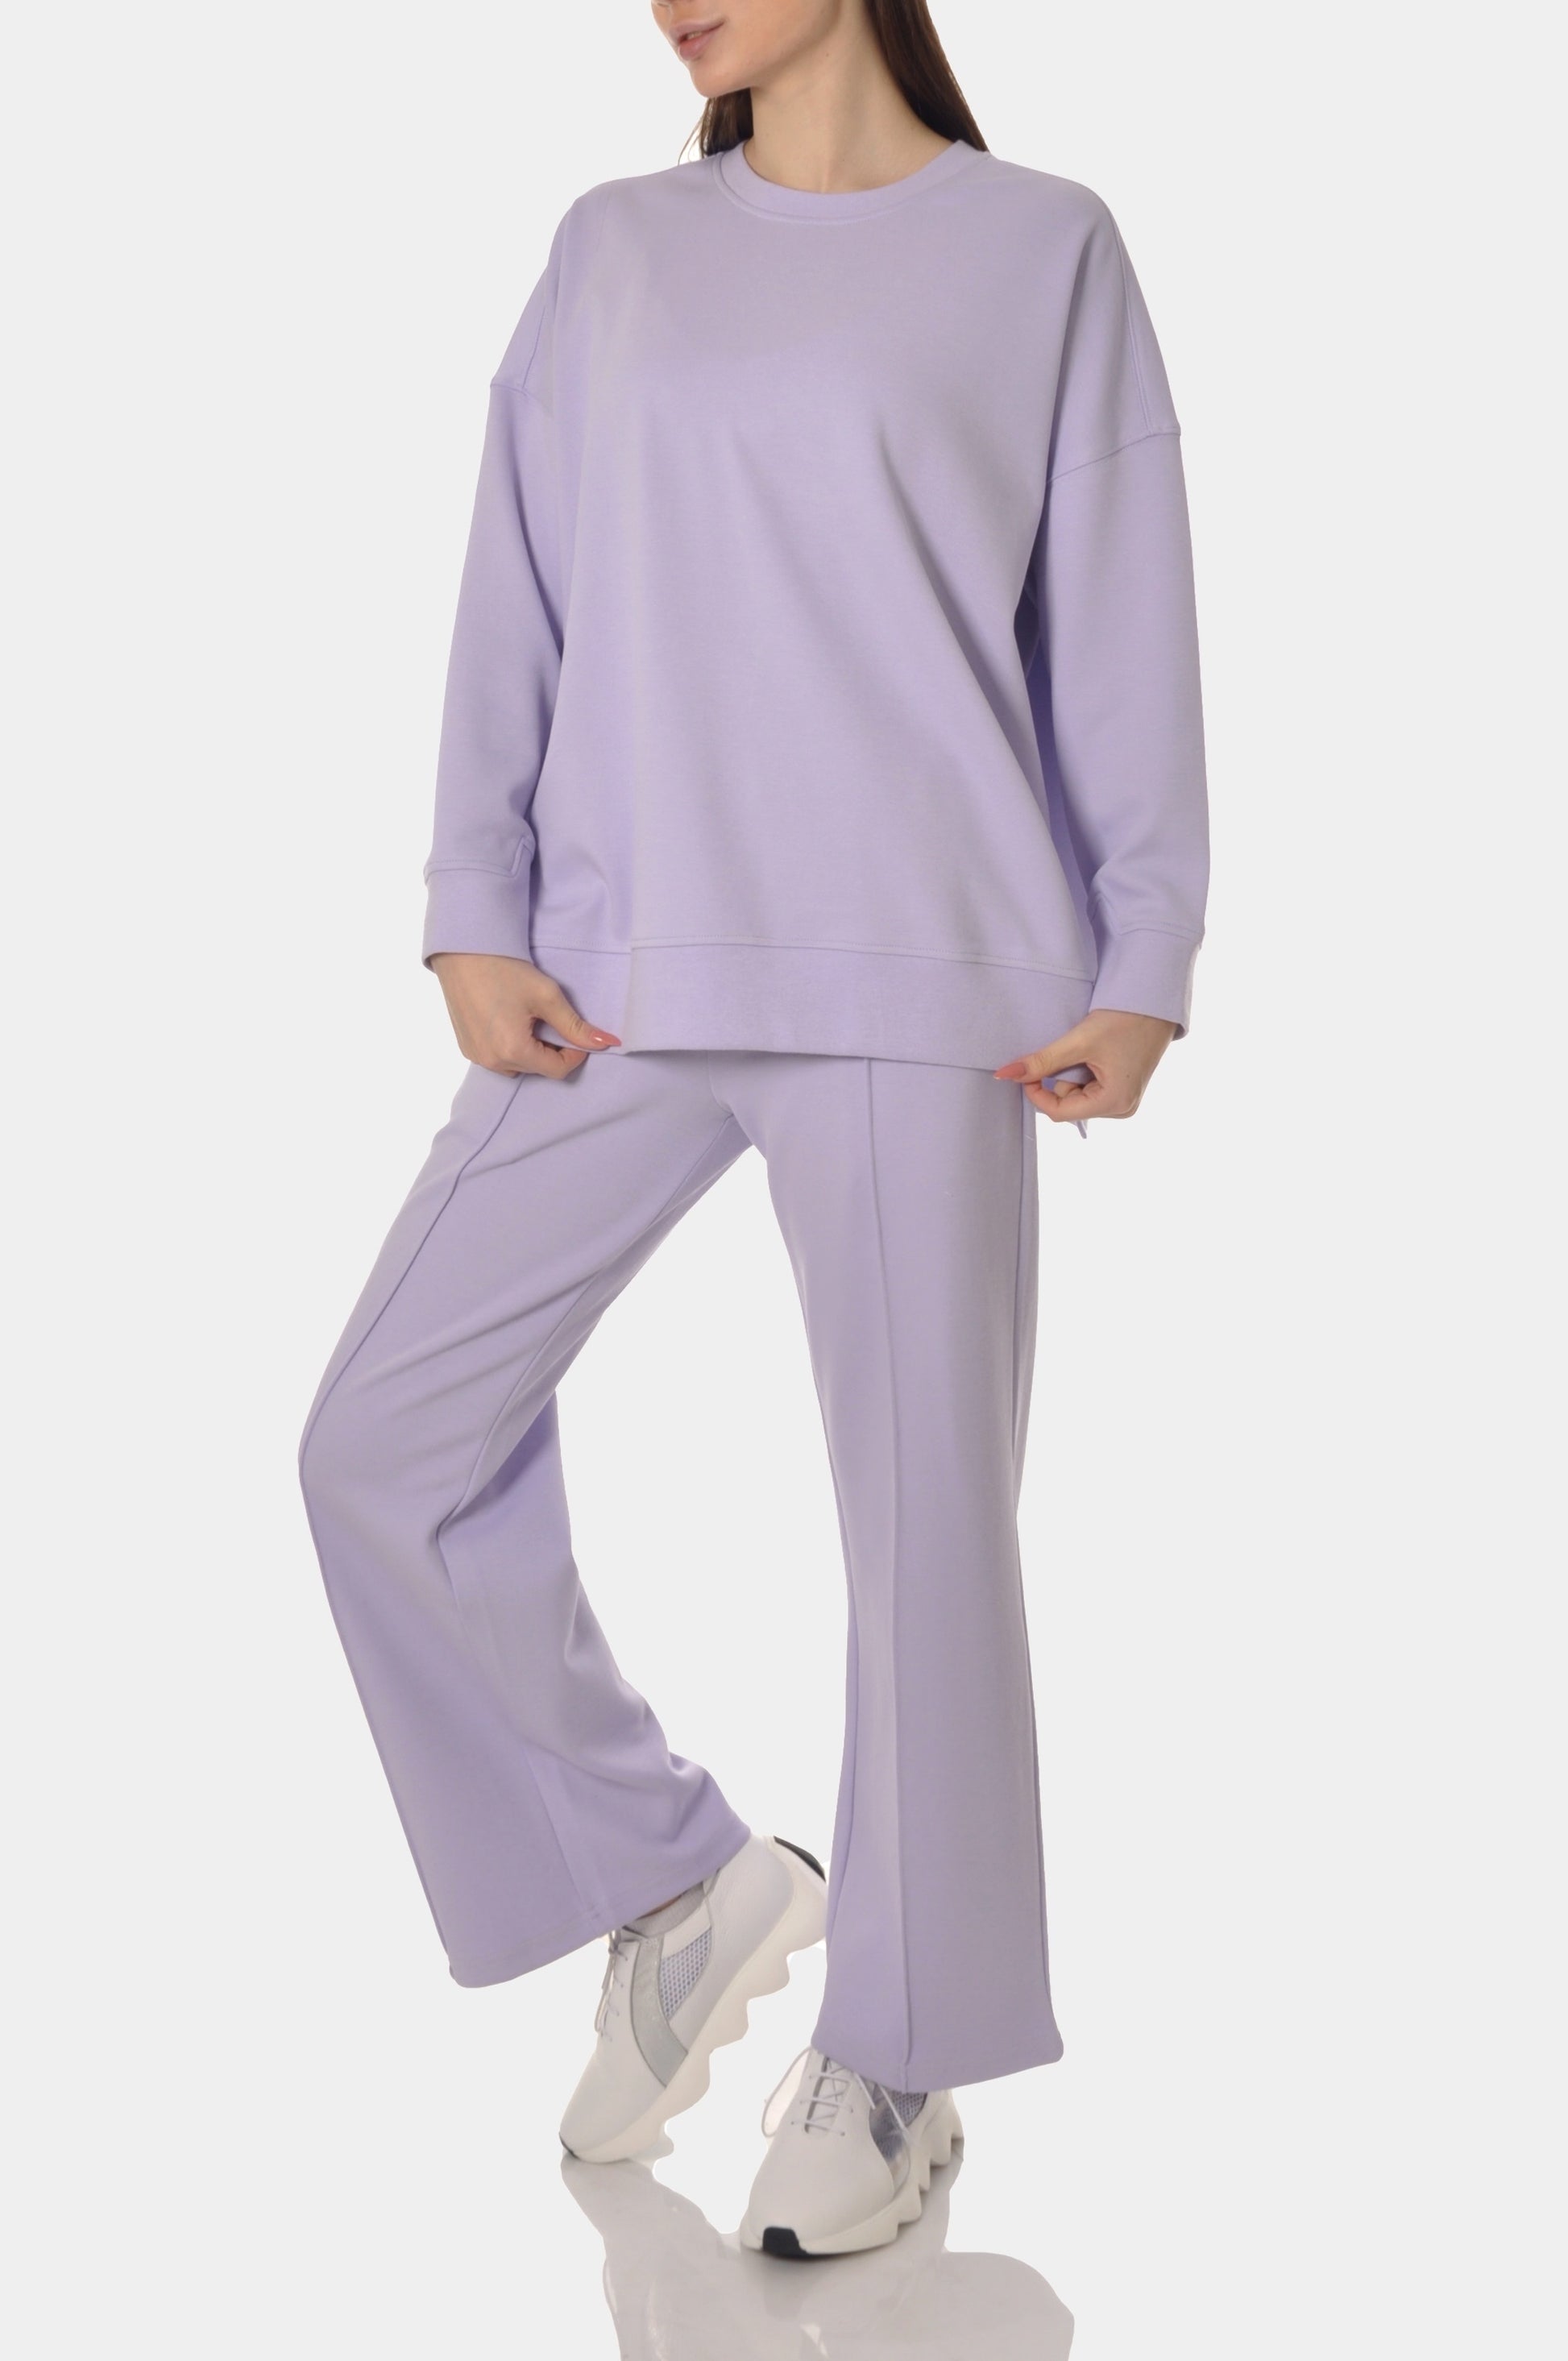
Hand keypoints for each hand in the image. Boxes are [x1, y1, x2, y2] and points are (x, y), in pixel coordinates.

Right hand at [429, 953, 620, 1078]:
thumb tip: (607, 1042)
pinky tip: (509, 1020)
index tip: (575, 1031)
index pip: (557, 1070)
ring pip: (517, 1065)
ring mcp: (475, 1056)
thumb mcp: (547, 996)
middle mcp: (491, 1061)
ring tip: (529, 1018)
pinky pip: (497, 1058)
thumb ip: (576, 1025)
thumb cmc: (503, 969)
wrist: (463, 951)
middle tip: (550, 1018)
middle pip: (537, 1069)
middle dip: (551, 1049)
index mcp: (513, 1051)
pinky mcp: (466, 1047)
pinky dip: (510, 1046)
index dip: (574, 1053)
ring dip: (530, 1050)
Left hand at [994, 1008, 1176, 1122]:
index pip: (1059, 1112)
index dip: (1037, 1093)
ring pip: (1078, 1097)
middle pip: (1069, 1105)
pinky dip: (1082, 1074)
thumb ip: (1042, 1061)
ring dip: (1071, 1076)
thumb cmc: (1124, 1019)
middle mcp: (1122, 1108)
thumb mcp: (1079, 1041)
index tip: (1027, 1070)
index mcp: (1114, 1103)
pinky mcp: (1125, 1089)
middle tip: (1064, 1052)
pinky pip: (1091, 1090)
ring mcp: (1125, 1100)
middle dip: (1058, 1081)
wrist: (1155, 1002)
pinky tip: (1093, 1054)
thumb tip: (1005, 1074)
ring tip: (1086, 1050)